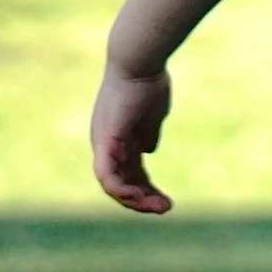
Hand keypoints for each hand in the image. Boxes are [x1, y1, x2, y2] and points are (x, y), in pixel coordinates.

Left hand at [92, 64, 174, 212]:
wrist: (140, 63)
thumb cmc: (148, 83)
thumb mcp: (151, 115)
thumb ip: (147, 133)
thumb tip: (148, 150)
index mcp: (116, 139)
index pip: (128, 173)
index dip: (146, 189)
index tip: (167, 199)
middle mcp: (105, 144)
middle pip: (120, 183)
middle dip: (144, 199)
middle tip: (168, 208)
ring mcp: (103, 143)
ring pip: (113, 184)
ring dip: (137, 199)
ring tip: (163, 207)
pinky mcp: (107, 140)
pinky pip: (107, 174)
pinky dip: (122, 189)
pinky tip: (140, 197)